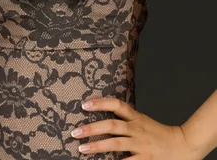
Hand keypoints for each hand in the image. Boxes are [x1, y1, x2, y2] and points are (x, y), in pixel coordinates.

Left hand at [70, 96, 201, 158]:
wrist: (182, 145)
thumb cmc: (158, 133)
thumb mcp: (142, 120)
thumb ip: (126, 119)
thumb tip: (104, 117)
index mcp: (136, 117)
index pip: (116, 105)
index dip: (100, 103)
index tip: (84, 104)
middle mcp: (136, 128)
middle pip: (111, 125)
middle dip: (92, 128)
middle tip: (75, 132)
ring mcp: (140, 144)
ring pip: (115, 143)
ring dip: (97, 146)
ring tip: (82, 148)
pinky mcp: (145, 159)